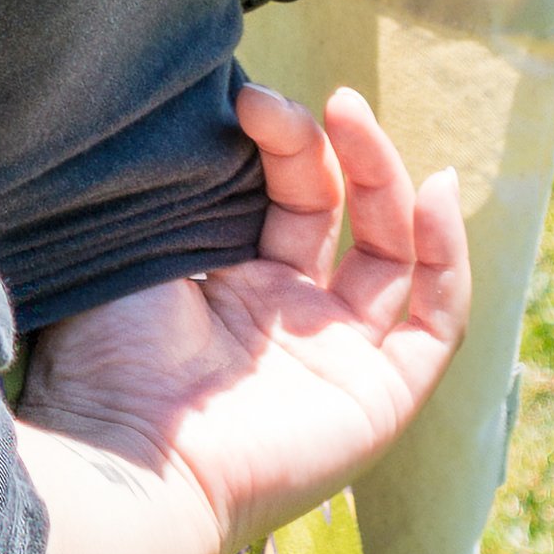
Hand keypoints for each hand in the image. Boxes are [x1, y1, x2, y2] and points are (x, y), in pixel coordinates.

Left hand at [19, 85, 468, 553]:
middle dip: (337, 147)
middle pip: (343, 214)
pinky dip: (447, 256)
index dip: (283, 140)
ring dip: (387, 178)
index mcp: (231, 286)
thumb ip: (194, 186)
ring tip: (356, 116)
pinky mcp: (378, 402)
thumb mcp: (149, 246)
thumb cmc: (107, 355)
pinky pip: (436, 325)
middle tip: (321, 100)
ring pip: (392, 255)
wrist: (119, 454)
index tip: (249, 99)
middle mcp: (288, 321)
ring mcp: (335, 360)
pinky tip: (434, 192)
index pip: (286, 195)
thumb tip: (221, 106)